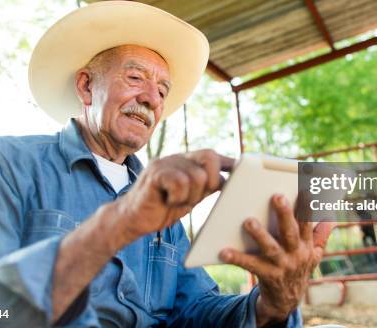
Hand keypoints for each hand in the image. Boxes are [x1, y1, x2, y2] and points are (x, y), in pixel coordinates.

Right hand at [117, 149, 233, 241]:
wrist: (131, 220)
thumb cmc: (161, 209)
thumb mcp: (190, 197)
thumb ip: (206, 187)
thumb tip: (228, 181)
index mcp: (186, 162)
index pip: (212, 155)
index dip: (229, 161)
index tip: (244, 169)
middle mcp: (176, 158)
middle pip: (209, 156)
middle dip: (212, 180)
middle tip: (199, 197)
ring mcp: (165, 163)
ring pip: (197, 175)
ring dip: (191, 195)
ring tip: (176, 201)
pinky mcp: (154, 173)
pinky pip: (180, 182)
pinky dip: (178, 196)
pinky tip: (167, 201)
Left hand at [219, 194, 334, 325]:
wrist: (286, 302)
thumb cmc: (297, 269)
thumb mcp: (313, 254)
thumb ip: (320, 235)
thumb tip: (331, 216)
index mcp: (306, 246)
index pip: (308, 223)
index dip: (308, 207)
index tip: (305, 189)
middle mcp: (296, 255)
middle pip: (290, 232)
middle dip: (285, 214)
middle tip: (277, 196)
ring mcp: (282, 266)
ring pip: (271, 248)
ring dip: (260, 234)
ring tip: (248, 221)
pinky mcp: (267, 276)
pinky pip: (251, 265)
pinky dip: (237, 258)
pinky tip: (224, 251)